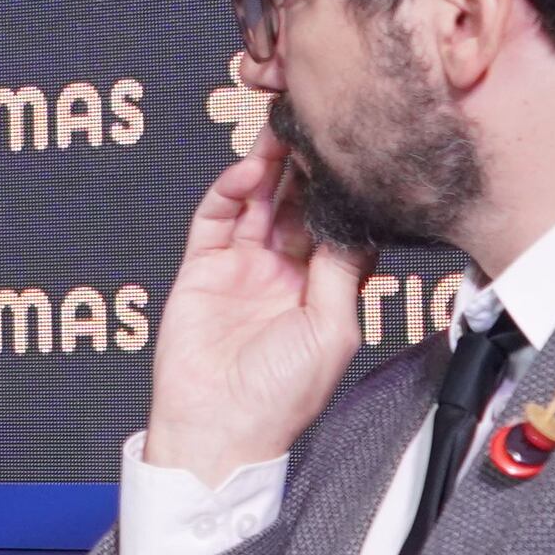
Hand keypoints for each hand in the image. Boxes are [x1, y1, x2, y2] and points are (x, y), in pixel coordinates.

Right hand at [143, 141, 364, 482]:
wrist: (218, 427)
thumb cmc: (282, 397)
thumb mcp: (333, 330)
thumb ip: (340, 270)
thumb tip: (352, 218)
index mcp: (324, 289)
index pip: (337, 224)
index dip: (342, 189)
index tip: (350, 152)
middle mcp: (286, 272)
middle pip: (297, 204)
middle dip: (305, 167)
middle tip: (312, 127)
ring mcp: (243, 267)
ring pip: (259, 202)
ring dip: (269, 167)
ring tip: (281, 133)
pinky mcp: (203, 267)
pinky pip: (216, 218)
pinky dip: (229, 191)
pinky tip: (246, 172)